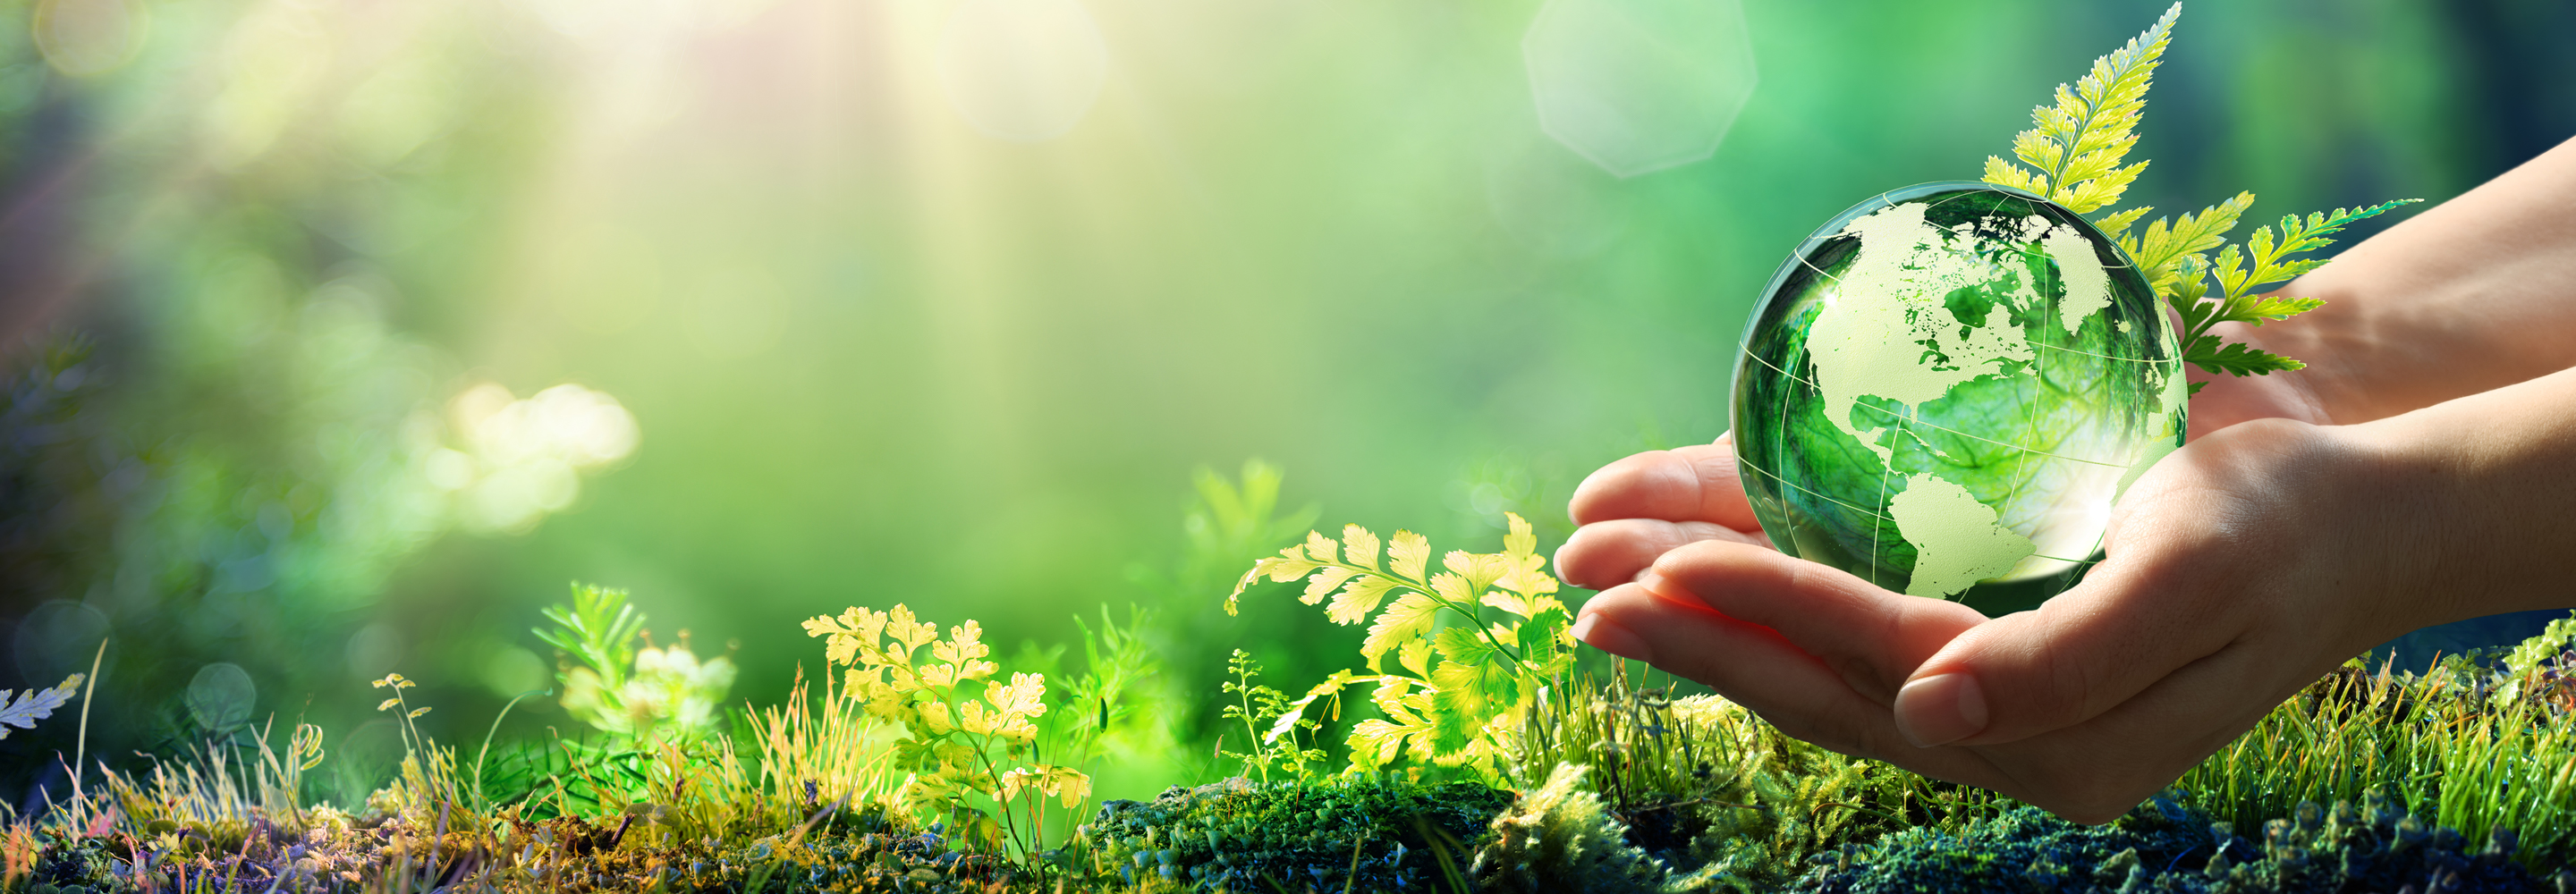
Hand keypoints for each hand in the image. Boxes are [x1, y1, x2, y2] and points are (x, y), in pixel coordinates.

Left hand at [1561, 420, 2438, 823]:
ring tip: (1597, 583)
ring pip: (1817, 671)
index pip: (1876, 666)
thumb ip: (2064, 658)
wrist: (2351, 519)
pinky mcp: (1980, 659)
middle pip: (1818, 686)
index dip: (1765, 611)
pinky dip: (1769, 606)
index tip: (1658, 567)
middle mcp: (2005, 735)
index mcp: (2056, 736)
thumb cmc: (2281, 527)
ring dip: (1709, 624)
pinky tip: (1695, 580)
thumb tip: (1928, 722)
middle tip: (1577, 589)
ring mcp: (1988, 704)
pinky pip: (1851, 643)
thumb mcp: (2190, 579)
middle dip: (1695, 634)